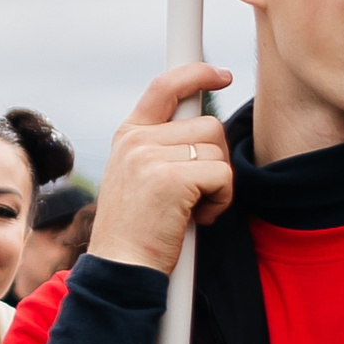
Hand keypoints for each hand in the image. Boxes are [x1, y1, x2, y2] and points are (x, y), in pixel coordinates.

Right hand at [86, 63, 236, 274]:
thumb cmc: (137, 231)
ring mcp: (150, 156)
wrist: (121, 269)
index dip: (197, 74)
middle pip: (208, 124)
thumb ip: (163, 147)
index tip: (221, 75)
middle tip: (194, 193)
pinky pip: (222, 175)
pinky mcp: (171, 178)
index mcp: (128, 136)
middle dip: (214, 159)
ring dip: (219, 183)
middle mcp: (136, 140)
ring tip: (192, 208)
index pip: (164, 87)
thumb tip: (205, 125)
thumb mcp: (139, 177)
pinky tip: (196, 218)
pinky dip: (221, 201)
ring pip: (218, 149)